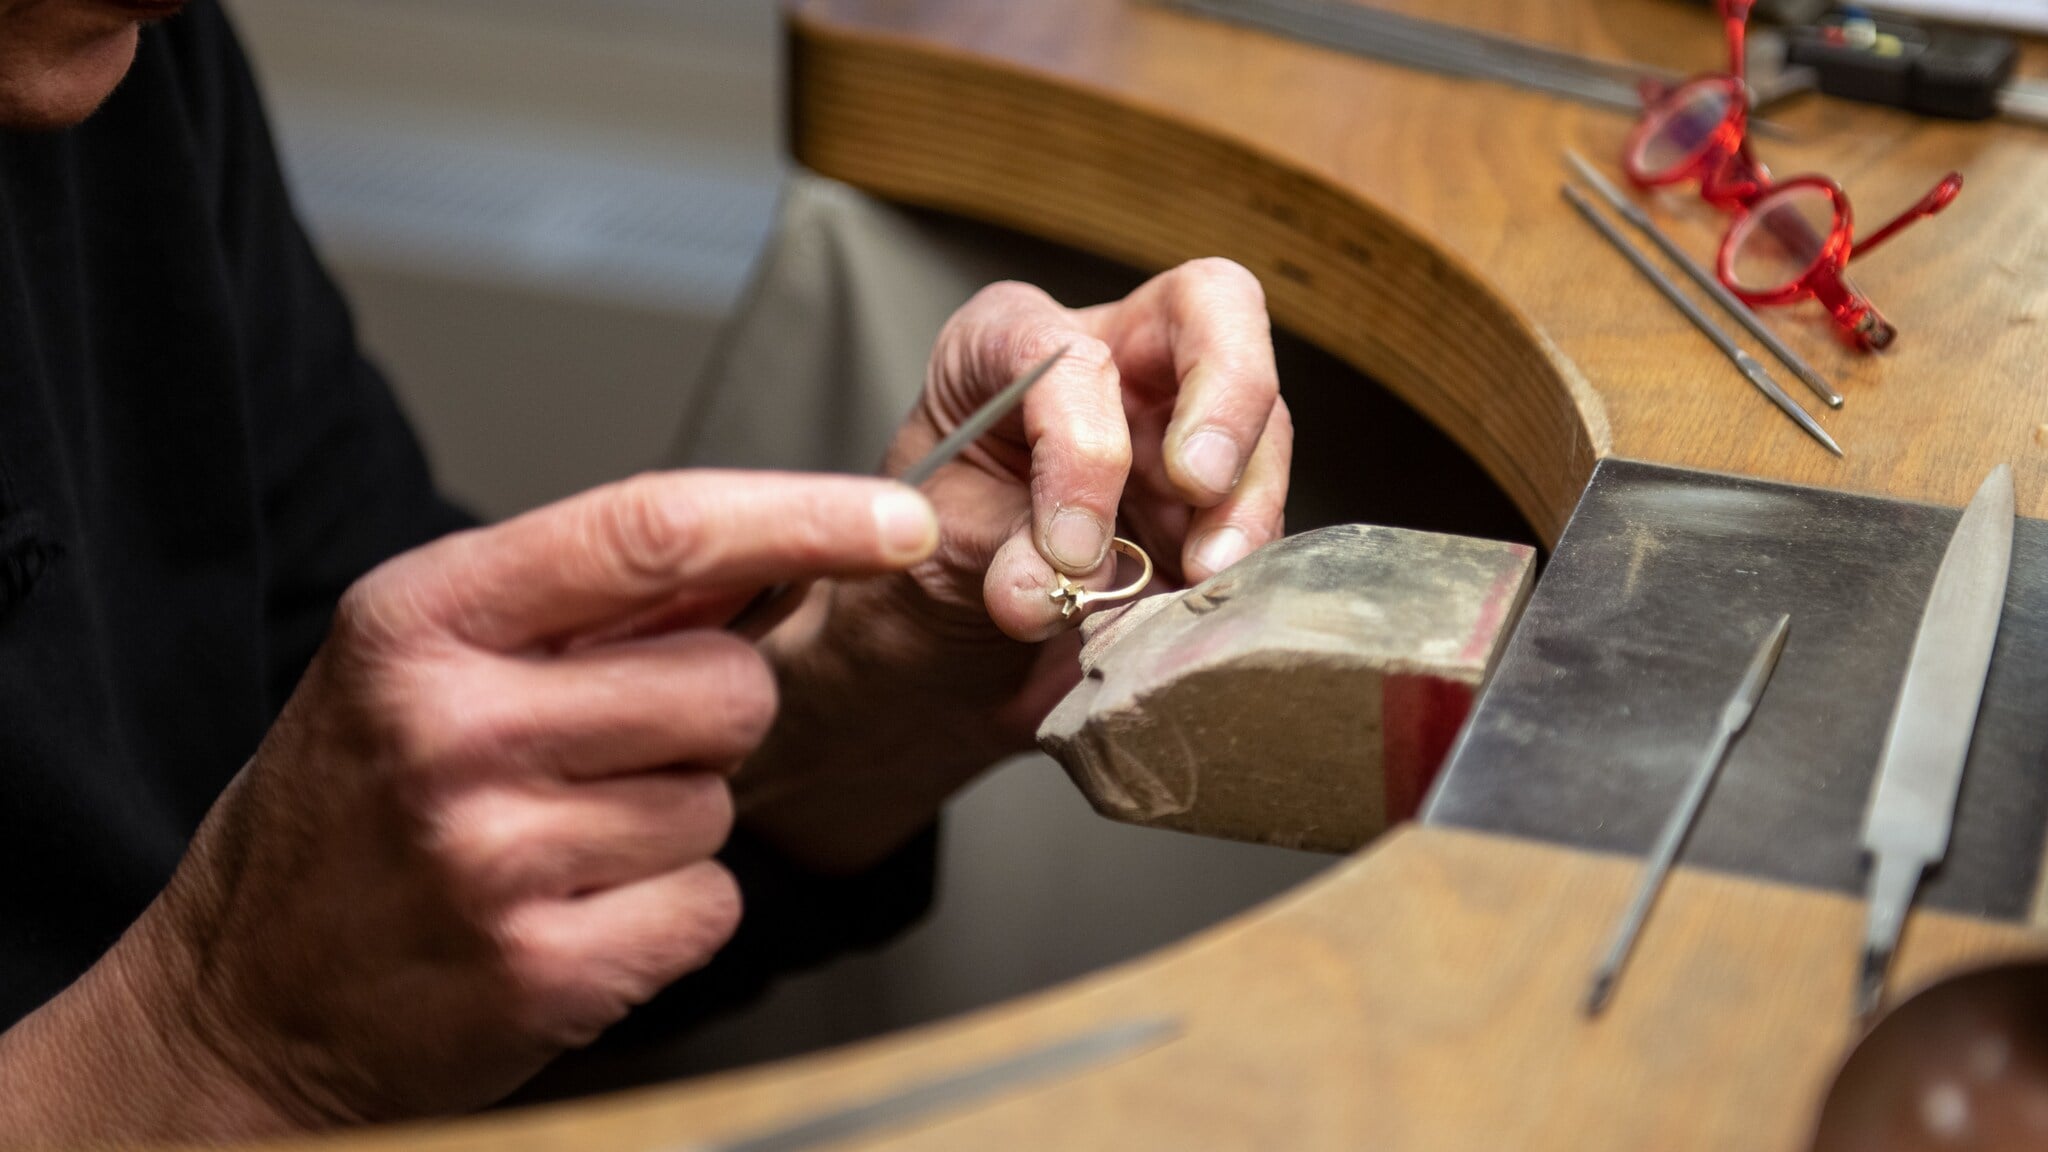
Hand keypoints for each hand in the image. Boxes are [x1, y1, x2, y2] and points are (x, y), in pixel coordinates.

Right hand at [0, 471, 938, 1139]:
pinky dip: (667, 911)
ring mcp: (493, 855)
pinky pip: (708, 903)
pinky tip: (570, 911)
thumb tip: (773, 548)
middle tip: (606, 751)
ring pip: (722, 803)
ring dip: (673, 821)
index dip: (802, 516)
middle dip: (708, 717)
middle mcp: (452, 725)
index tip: (900, 519)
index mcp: (425, 616)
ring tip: (558, 839)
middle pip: (729, 684)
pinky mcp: (541, 969)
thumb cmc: (352, 810)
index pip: (656, 530)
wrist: (243, 998)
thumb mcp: (424, 657)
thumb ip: (586, 598)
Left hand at [915, 257, 1291, 642]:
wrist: (953, 634)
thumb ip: (995, 556)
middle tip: (1201, 487)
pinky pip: (1263, 509)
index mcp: (1011, 342)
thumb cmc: (935, 557)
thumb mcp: (940, 547)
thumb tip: (1044, 589)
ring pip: (1263, 419)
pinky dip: (1246, 554)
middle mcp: (1111, 359)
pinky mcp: (1220, 498)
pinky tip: (1207, 598)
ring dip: (1247, 499)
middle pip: (1214, 307)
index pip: (1073, 355)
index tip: (1069, 547)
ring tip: (1204, 576)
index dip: (1082, 448)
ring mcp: (1177, 423)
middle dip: (1225, 393)